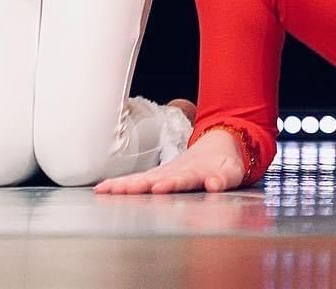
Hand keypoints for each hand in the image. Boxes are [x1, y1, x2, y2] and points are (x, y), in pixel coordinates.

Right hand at [96, 129, 244, 194]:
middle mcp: (176, 171)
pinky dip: (120, 184)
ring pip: (142, 178)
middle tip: (124, 190)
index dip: (171, 183)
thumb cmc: (226, 164)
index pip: (182, 178)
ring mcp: (164, 172)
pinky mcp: (156, 176)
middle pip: (156, 177)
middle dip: (140, 184)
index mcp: (196, 171)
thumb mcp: (232, 172)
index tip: (159, 187)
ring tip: (106, 190)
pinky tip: (103, 189)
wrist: (220, 144)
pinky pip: (137, 179)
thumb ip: (224, 179)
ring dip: (125, 184)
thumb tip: (215, 184)